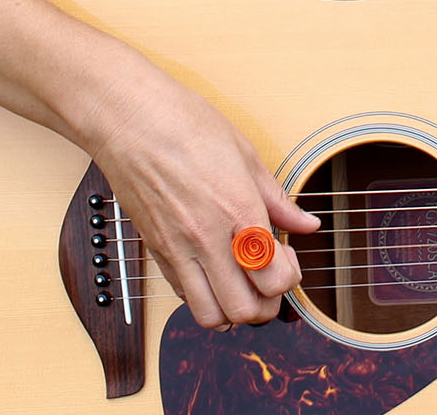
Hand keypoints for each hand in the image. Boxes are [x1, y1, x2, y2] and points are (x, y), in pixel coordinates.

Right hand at [76, 53, 320, 329]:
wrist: (129, 120)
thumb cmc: (186, 126)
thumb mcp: (246, 155)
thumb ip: (278, 200)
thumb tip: (306, 224)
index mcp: (238, 210)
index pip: (275, 278)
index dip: (290, 276)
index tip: (288, 257)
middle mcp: (207, 238)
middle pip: (245, 310)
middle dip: (266, 304)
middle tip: (268, 278)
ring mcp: (177, 249)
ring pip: (209, 316)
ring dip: (232, 310)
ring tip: (241, 284)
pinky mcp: (155, 252)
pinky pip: (183, 296)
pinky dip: (204, 297)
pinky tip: (214, 271)